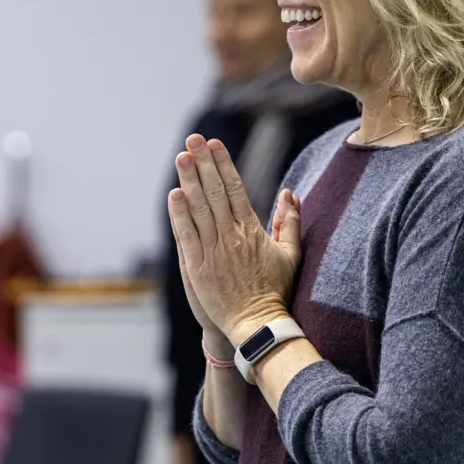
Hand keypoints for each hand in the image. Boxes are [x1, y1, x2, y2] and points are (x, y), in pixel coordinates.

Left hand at [168, 135, 301, 344]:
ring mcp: (213, 250)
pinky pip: (186, 235)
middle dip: (203, 163)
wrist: (258, 325)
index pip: (236, 188)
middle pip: (215, 192)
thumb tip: (290, 194)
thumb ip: (289, 222)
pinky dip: (179, 214)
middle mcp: (231, 235)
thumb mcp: (290, 254)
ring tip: (181, 157)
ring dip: (189, 181)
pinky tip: (174, 194)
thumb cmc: (275, 291)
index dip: (224, 164)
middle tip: (193, 139)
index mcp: (252, 230)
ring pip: (199, 208)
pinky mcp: (197, 267)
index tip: (215, 144)